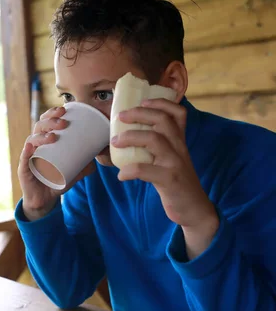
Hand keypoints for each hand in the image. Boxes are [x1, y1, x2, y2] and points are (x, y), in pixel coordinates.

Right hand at [19, 106, 95, 220]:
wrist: (44, 200)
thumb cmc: (55, 182)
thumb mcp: (72, 172)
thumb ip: (84, 165)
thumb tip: (98, 157)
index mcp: (43, 141)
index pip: (45, 122)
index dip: (52, 114)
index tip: (64, 110)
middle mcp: (34, 146)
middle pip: (39, 127)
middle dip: (50, 122)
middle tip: (63, 123)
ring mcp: (28, 157)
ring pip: (32, 141)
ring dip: (41, 136)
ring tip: (53, 137)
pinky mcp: (23, 169)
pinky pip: (23, 159)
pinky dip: (26, 152)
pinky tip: (30, 148)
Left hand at [111, 98, 218, 257]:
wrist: (194, 209)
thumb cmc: (175, 182)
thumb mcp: (169, 160)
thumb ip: (154, 148)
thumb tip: (122, 139)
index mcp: (179, 141)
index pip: (178, 113)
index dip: (161, 103)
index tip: (142, 101)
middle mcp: (179, 148)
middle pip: (163, 120)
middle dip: (140, 114)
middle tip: (120, 116)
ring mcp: (175, 163)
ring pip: (155, 139)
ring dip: (131, 137)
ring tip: (115, 142)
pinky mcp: (170, 179)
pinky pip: (146, 170)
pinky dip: (130, 170)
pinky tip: (122, 176)